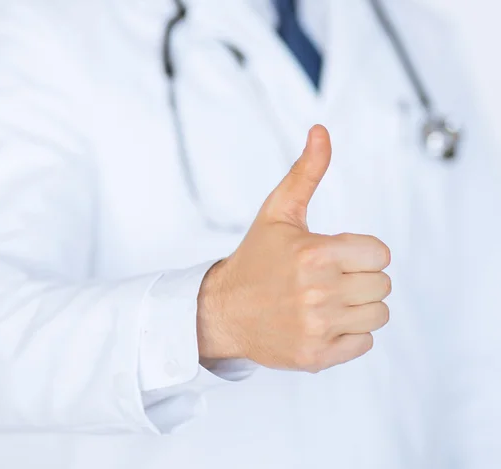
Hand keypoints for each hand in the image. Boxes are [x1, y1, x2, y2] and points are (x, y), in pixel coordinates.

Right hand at [197, 125, 390, 372]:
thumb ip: (306, 172)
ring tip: (326, 300)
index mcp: (314, 254)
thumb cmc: (255, 258)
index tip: (334, 255)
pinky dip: (350, 334)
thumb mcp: (277, 212)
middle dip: (359, 278)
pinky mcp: (316, 356)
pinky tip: (323, 322)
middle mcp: (318, 292)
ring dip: (358, 306)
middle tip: (327, 278)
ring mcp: (317, 327)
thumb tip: (321, 130)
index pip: (380, 254)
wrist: (223, 310)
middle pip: (382, 285)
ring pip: (378, 315)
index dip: (360, 252)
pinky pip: (364, 343)